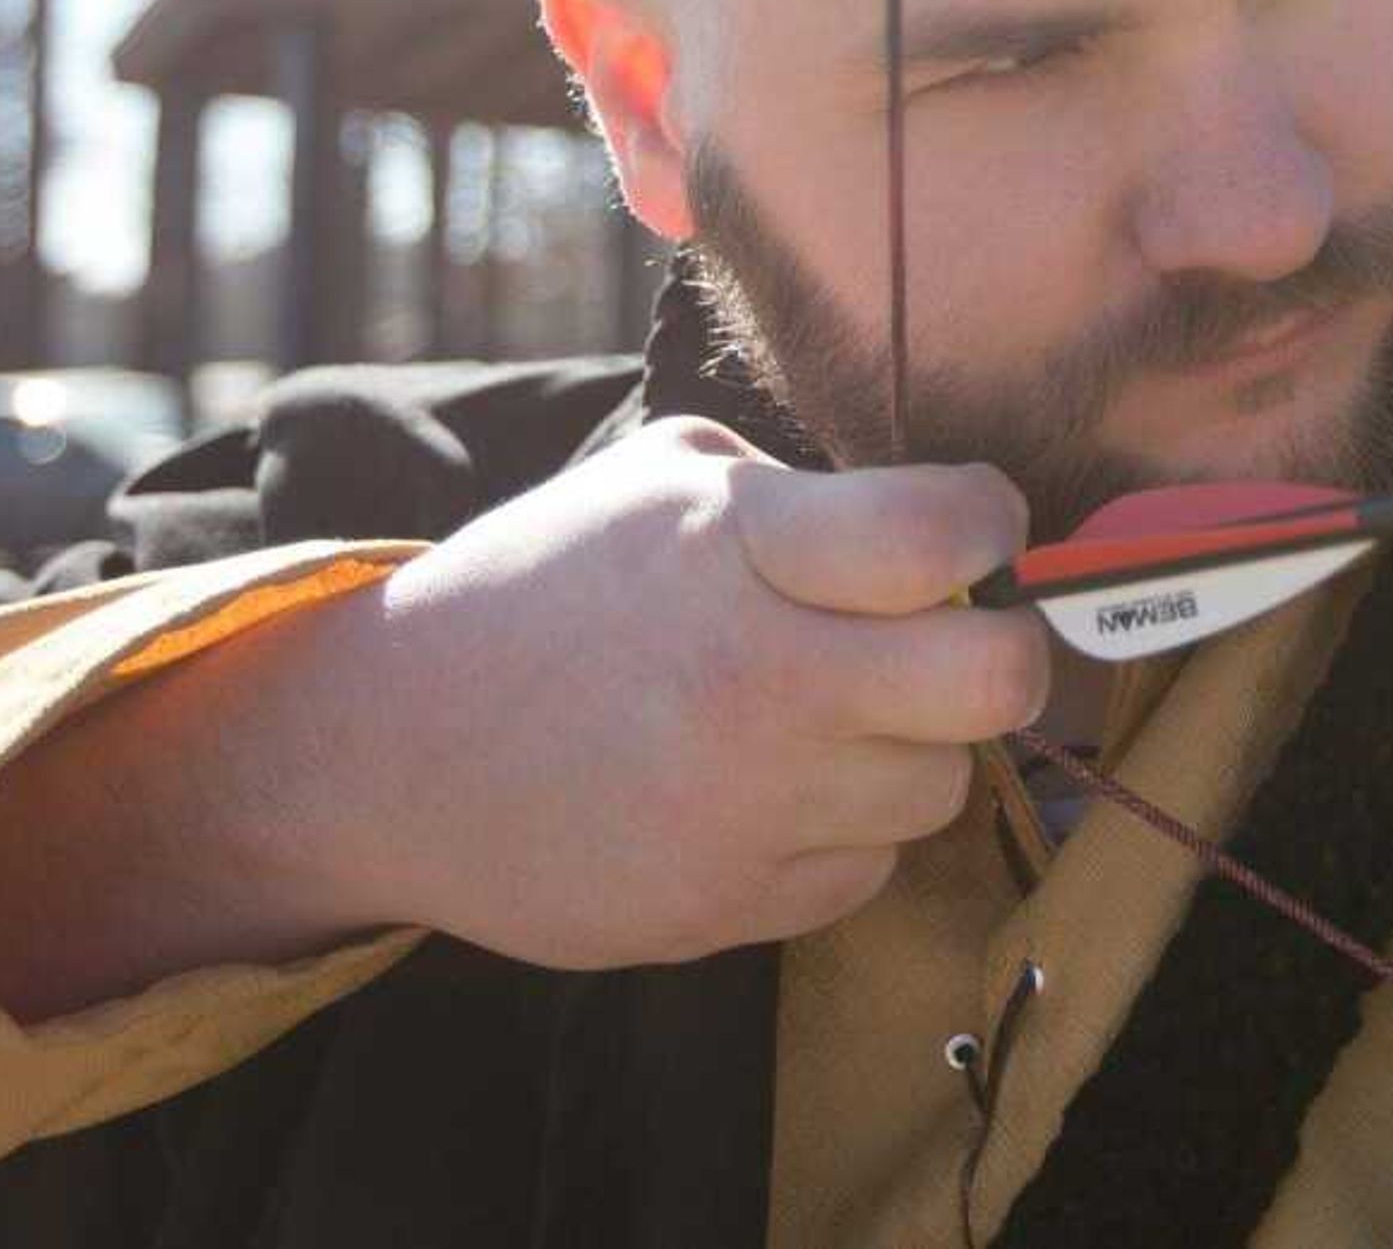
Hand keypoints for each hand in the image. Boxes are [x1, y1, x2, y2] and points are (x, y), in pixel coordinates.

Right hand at [289, 418, 1048, 967]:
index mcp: (738, 548)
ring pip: (941, 786)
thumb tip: (942, 531)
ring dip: (905, 748)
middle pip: (999, 681)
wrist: (387, 751)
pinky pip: (867, 873)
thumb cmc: (539, 591)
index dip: (990, 520)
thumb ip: (803, 494)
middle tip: (956, 639)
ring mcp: (743, 807)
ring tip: (816, 716)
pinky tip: (762, 790)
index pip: (948, 535)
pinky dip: (840, 833)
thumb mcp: (656, 484)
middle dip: (1005, 653)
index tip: (972, 527)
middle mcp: (754, 680)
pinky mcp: (724, 909)